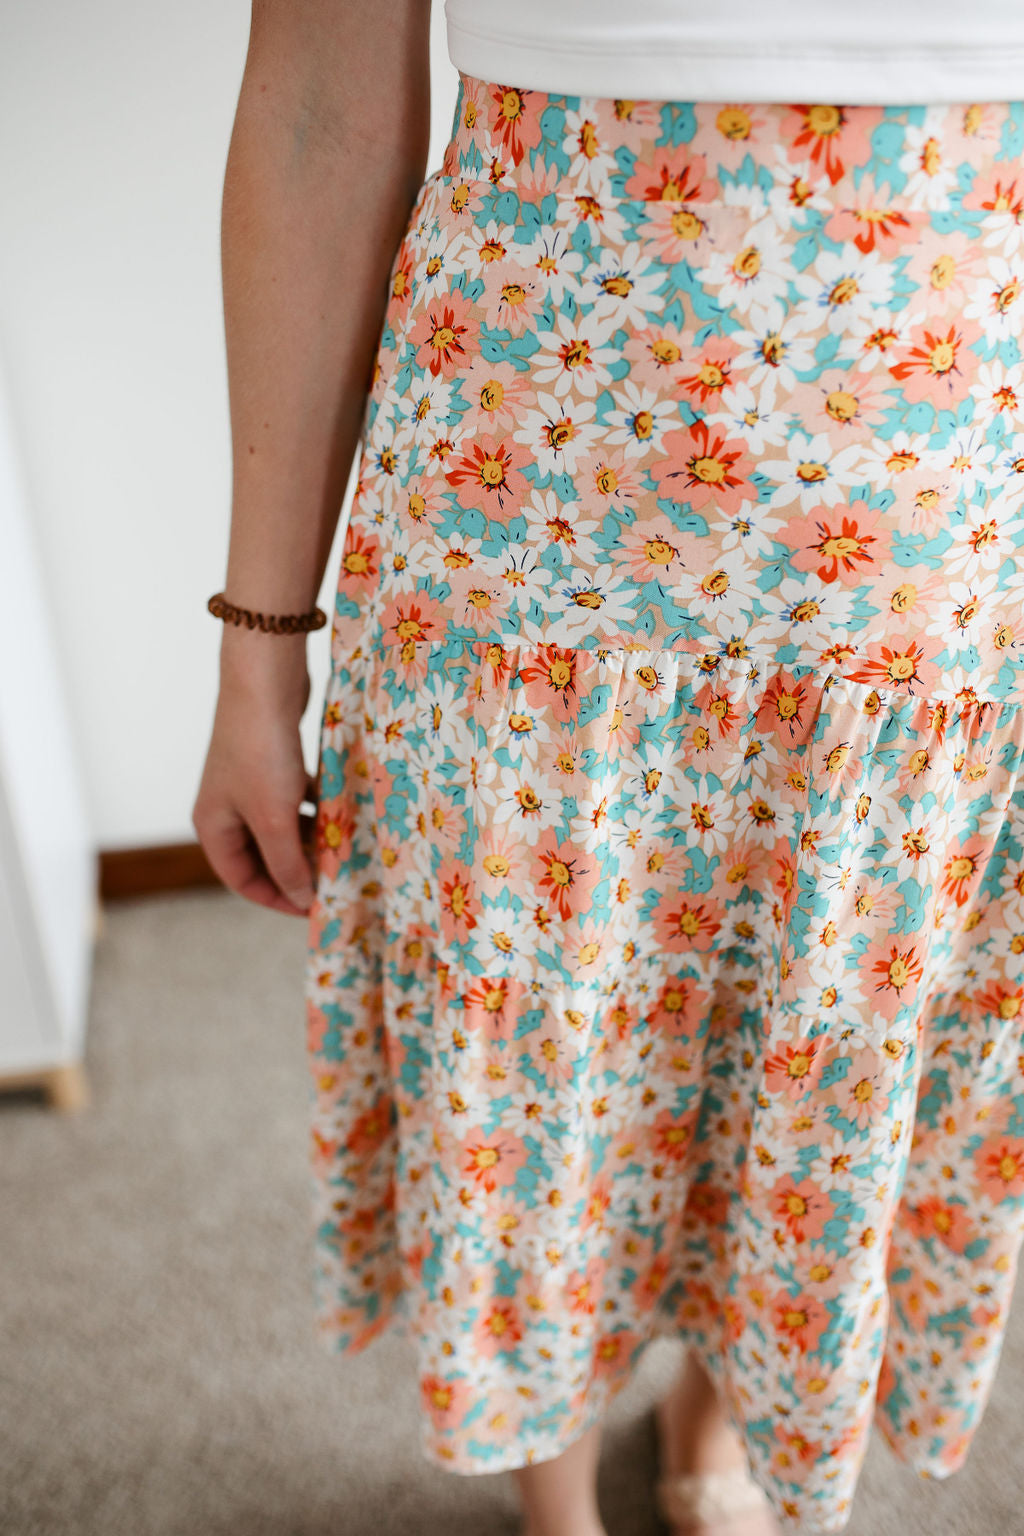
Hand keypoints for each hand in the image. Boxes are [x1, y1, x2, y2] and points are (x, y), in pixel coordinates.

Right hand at [192, 633, 317, 916]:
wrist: (264, 679)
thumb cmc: (261, 751)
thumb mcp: (274, 817)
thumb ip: (287, 862)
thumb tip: (302, 900)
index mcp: (213, 826)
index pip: (242, 878)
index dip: (276, 897)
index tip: (314, 908)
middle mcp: (226, 806)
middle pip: (264, 854)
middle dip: (298, 868)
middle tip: (335, 879)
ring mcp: (250, 783)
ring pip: (283, 826)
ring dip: (311, 838)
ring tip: (343, 848)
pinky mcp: (273, 761)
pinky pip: (296, 798)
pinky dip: (317, 808)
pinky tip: (342, 811)